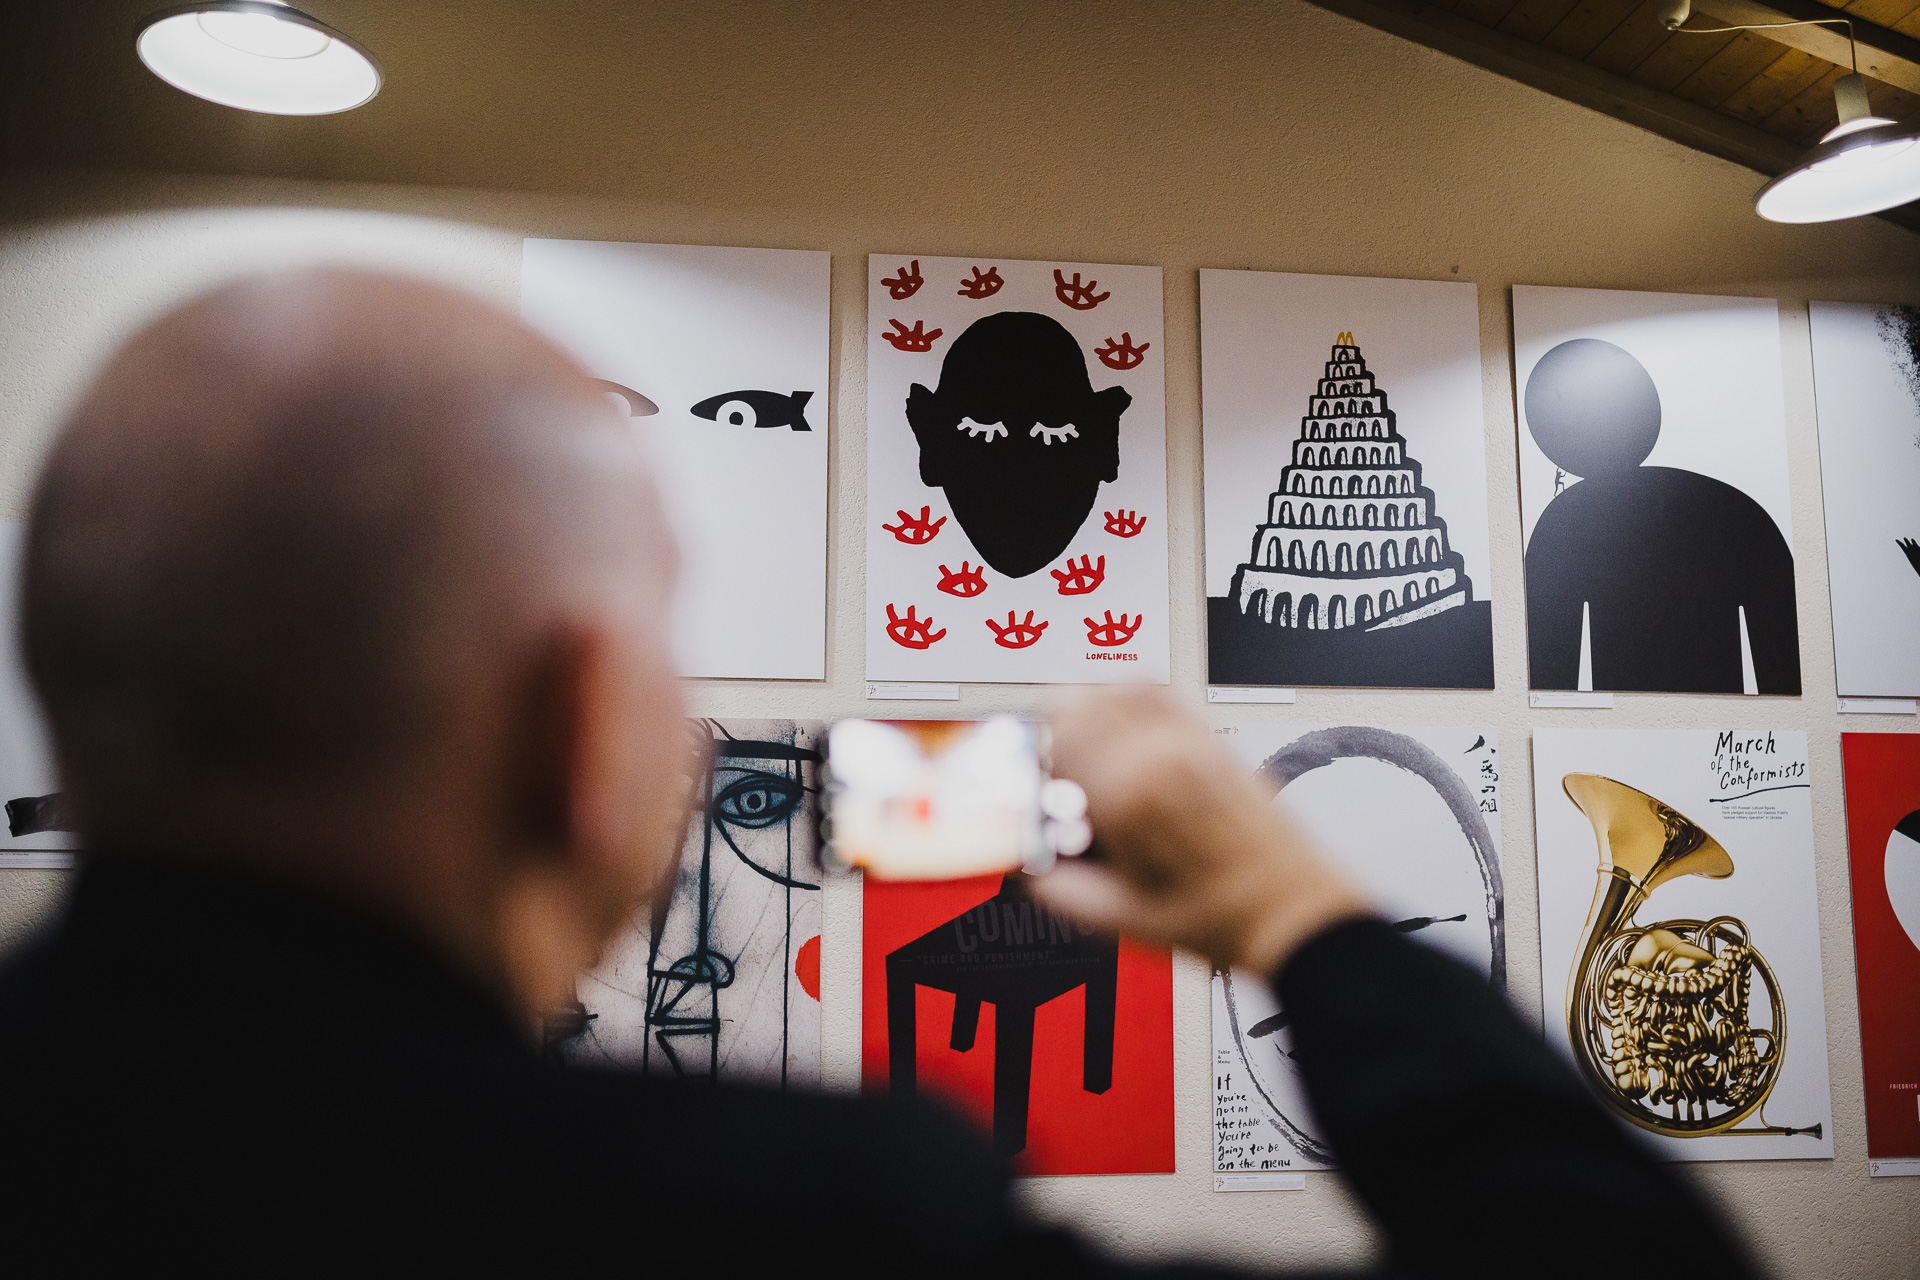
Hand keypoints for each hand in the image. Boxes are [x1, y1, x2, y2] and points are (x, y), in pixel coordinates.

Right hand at [1031, 688, 1369, 973]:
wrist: (1290, 912)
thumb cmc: (1220, 919)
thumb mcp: (1120, 918)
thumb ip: (1058, 889)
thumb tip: (1026, 866)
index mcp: (1128, 794)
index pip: (1053, 738)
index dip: (1034, 767)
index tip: (1039, 796)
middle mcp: (1159, 754)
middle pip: (1077, 702)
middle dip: (1056, 740)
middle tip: (1061, 782)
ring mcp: (1189, 740)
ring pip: (1115, 686)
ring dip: (1090, 713)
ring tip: (1089, 753)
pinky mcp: (1213, 738)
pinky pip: (1159, 690)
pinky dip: (1131, 698)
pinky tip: (1127, 731)